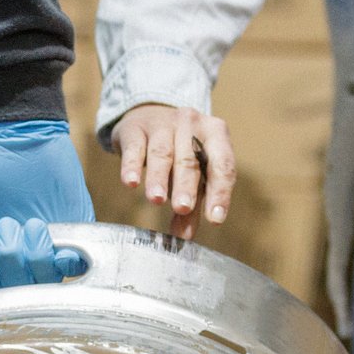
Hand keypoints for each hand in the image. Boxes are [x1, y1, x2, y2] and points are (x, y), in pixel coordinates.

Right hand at [0, 120, 93, 290]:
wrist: (16, 132)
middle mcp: (21, 257)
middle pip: (20, 289)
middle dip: (9, 260)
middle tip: (4, 225)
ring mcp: (50, 245)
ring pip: (47, 279)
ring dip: (35, 255)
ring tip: (30, 223)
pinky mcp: (77, 230)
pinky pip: (77, 262)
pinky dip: (67, 259)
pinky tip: (57, 244)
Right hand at [107, 103, 235, 239]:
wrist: (149, 115)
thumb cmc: (179, 150)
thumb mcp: (192, 173)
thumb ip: (192, 205)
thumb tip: (185, 238)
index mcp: (215, 134)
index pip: (222, 165)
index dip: (220, 193)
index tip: (215, 219)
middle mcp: (191, 124)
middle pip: (190, 159)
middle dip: (186, 185)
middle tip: (183, 208)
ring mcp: (163, 123)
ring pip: (163, 153)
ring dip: (159, 177)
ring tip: (157, 199)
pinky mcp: (135, 127)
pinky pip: (135, 147)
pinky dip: (132, 165)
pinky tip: (130, 182)